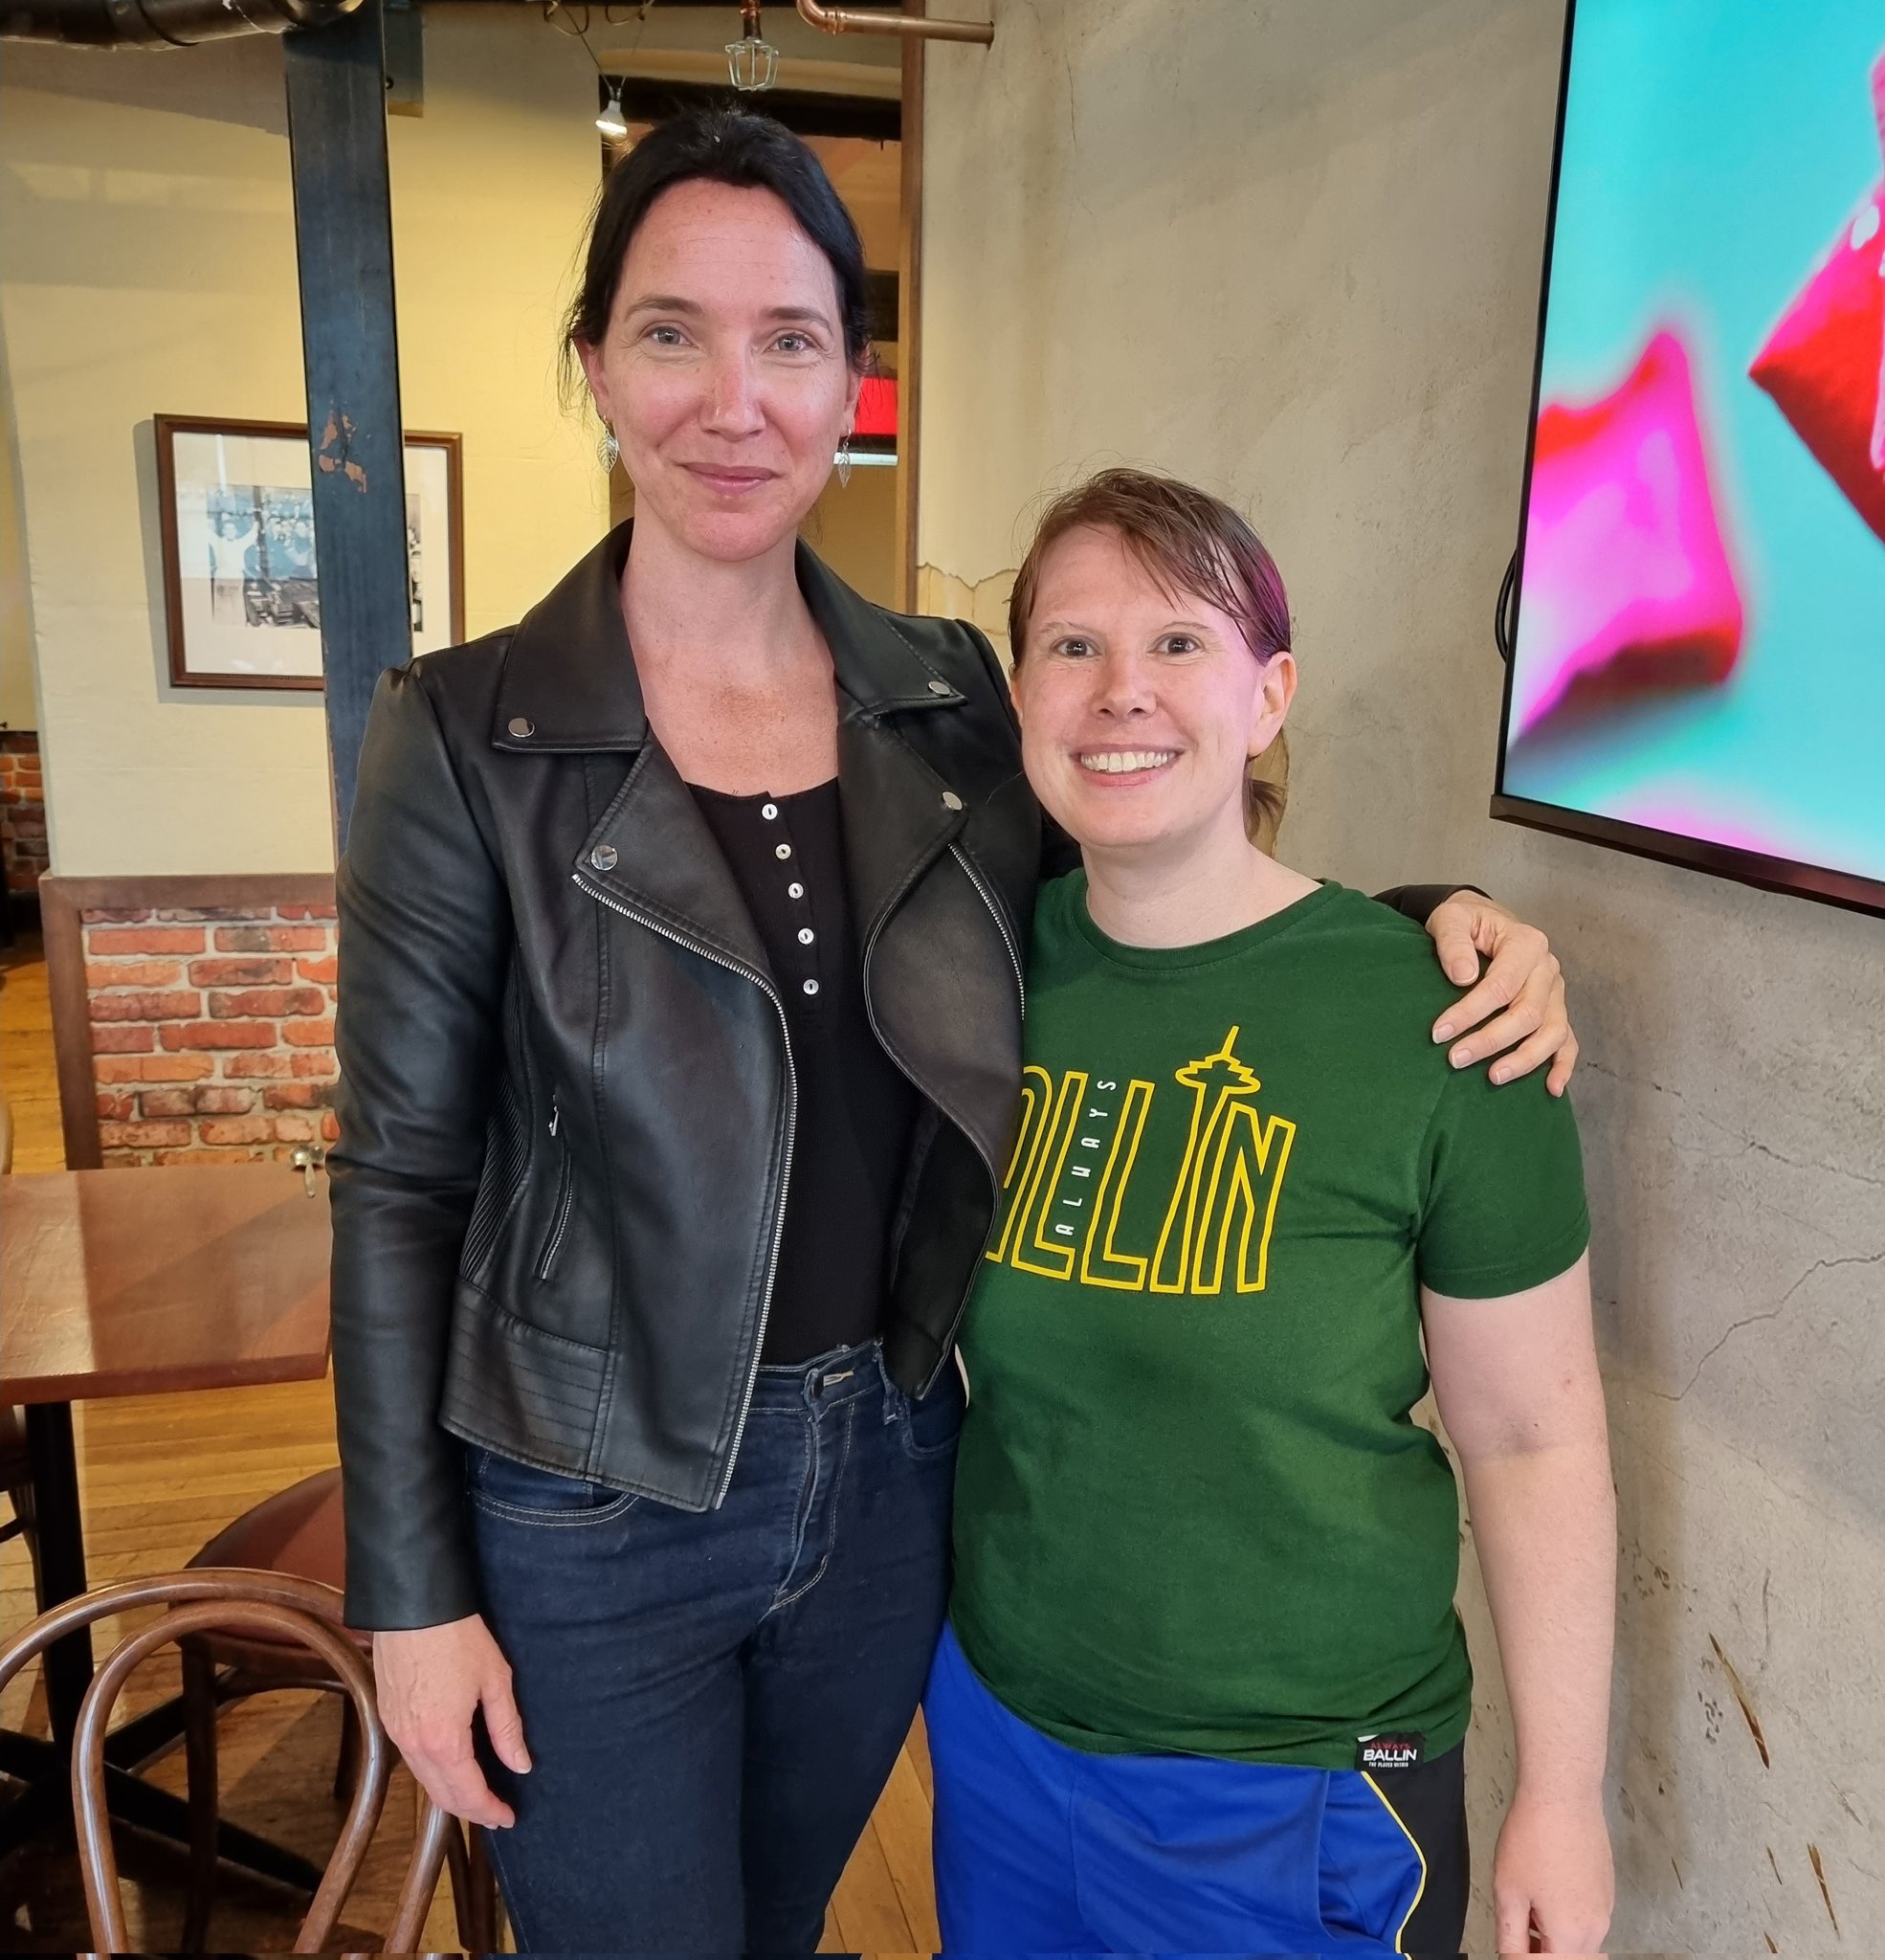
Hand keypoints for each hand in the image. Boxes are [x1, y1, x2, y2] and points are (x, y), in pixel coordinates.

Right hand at [373, 1614, 529, 1827]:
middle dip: (470, 1810)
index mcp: (444, 1740)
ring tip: (478, 1794)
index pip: (468, 1793)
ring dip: (450, 1793)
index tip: (509, 1818)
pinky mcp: (386, 1717)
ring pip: (424, 1780)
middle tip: (496, 1813)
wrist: (412, 1605)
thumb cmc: (458, 1637)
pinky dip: (433, 1772)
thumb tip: (521, 1765)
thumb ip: (507, 1728)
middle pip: (442, 1795)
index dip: (490, 1811)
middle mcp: (414, 1745)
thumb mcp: (495, 1679)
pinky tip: (451, 1766)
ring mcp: (395, 1732)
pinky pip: (411, 1759)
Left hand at [1425, 894, 1577, 1094]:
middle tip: (1455, 1059)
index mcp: (1527, 943)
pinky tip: (1551, 1090)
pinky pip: (1568, 1041)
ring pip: (1553, 1032)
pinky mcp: (1556, 1009)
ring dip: (1525, 1059)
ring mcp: (1556, 992)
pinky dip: (1563, 1066)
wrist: (1482, 920)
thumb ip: (1453, 942)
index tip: (1438, 1033)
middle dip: (1491, 1040)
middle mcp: (1548, 968)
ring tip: (1492, 1078)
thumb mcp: (1450, 919)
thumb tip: (1462, 977)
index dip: (1470, 1013)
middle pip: (1528, 1013)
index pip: (1502, 986)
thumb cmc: (1465, 921)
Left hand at [1493, 1787, 1612, 1953]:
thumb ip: (1510, 1938)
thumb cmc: (1533, 1838)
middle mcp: (1597, 1929)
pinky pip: (1586, 1918)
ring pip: (1578, 1941)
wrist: (1563, 1796)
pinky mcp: (1607, 1889)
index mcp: (1571, 1936)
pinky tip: (1545, 1886)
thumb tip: (1510, 1959)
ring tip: (1527, 1902)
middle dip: (1541, 1950)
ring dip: (1552, 1934)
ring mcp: (1606, 1909)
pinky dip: (1565, 1916)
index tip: (1511, 1945)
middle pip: (1567, 1956)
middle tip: (1517, 1928)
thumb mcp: (1508, 1892)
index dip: (1524, 1958)